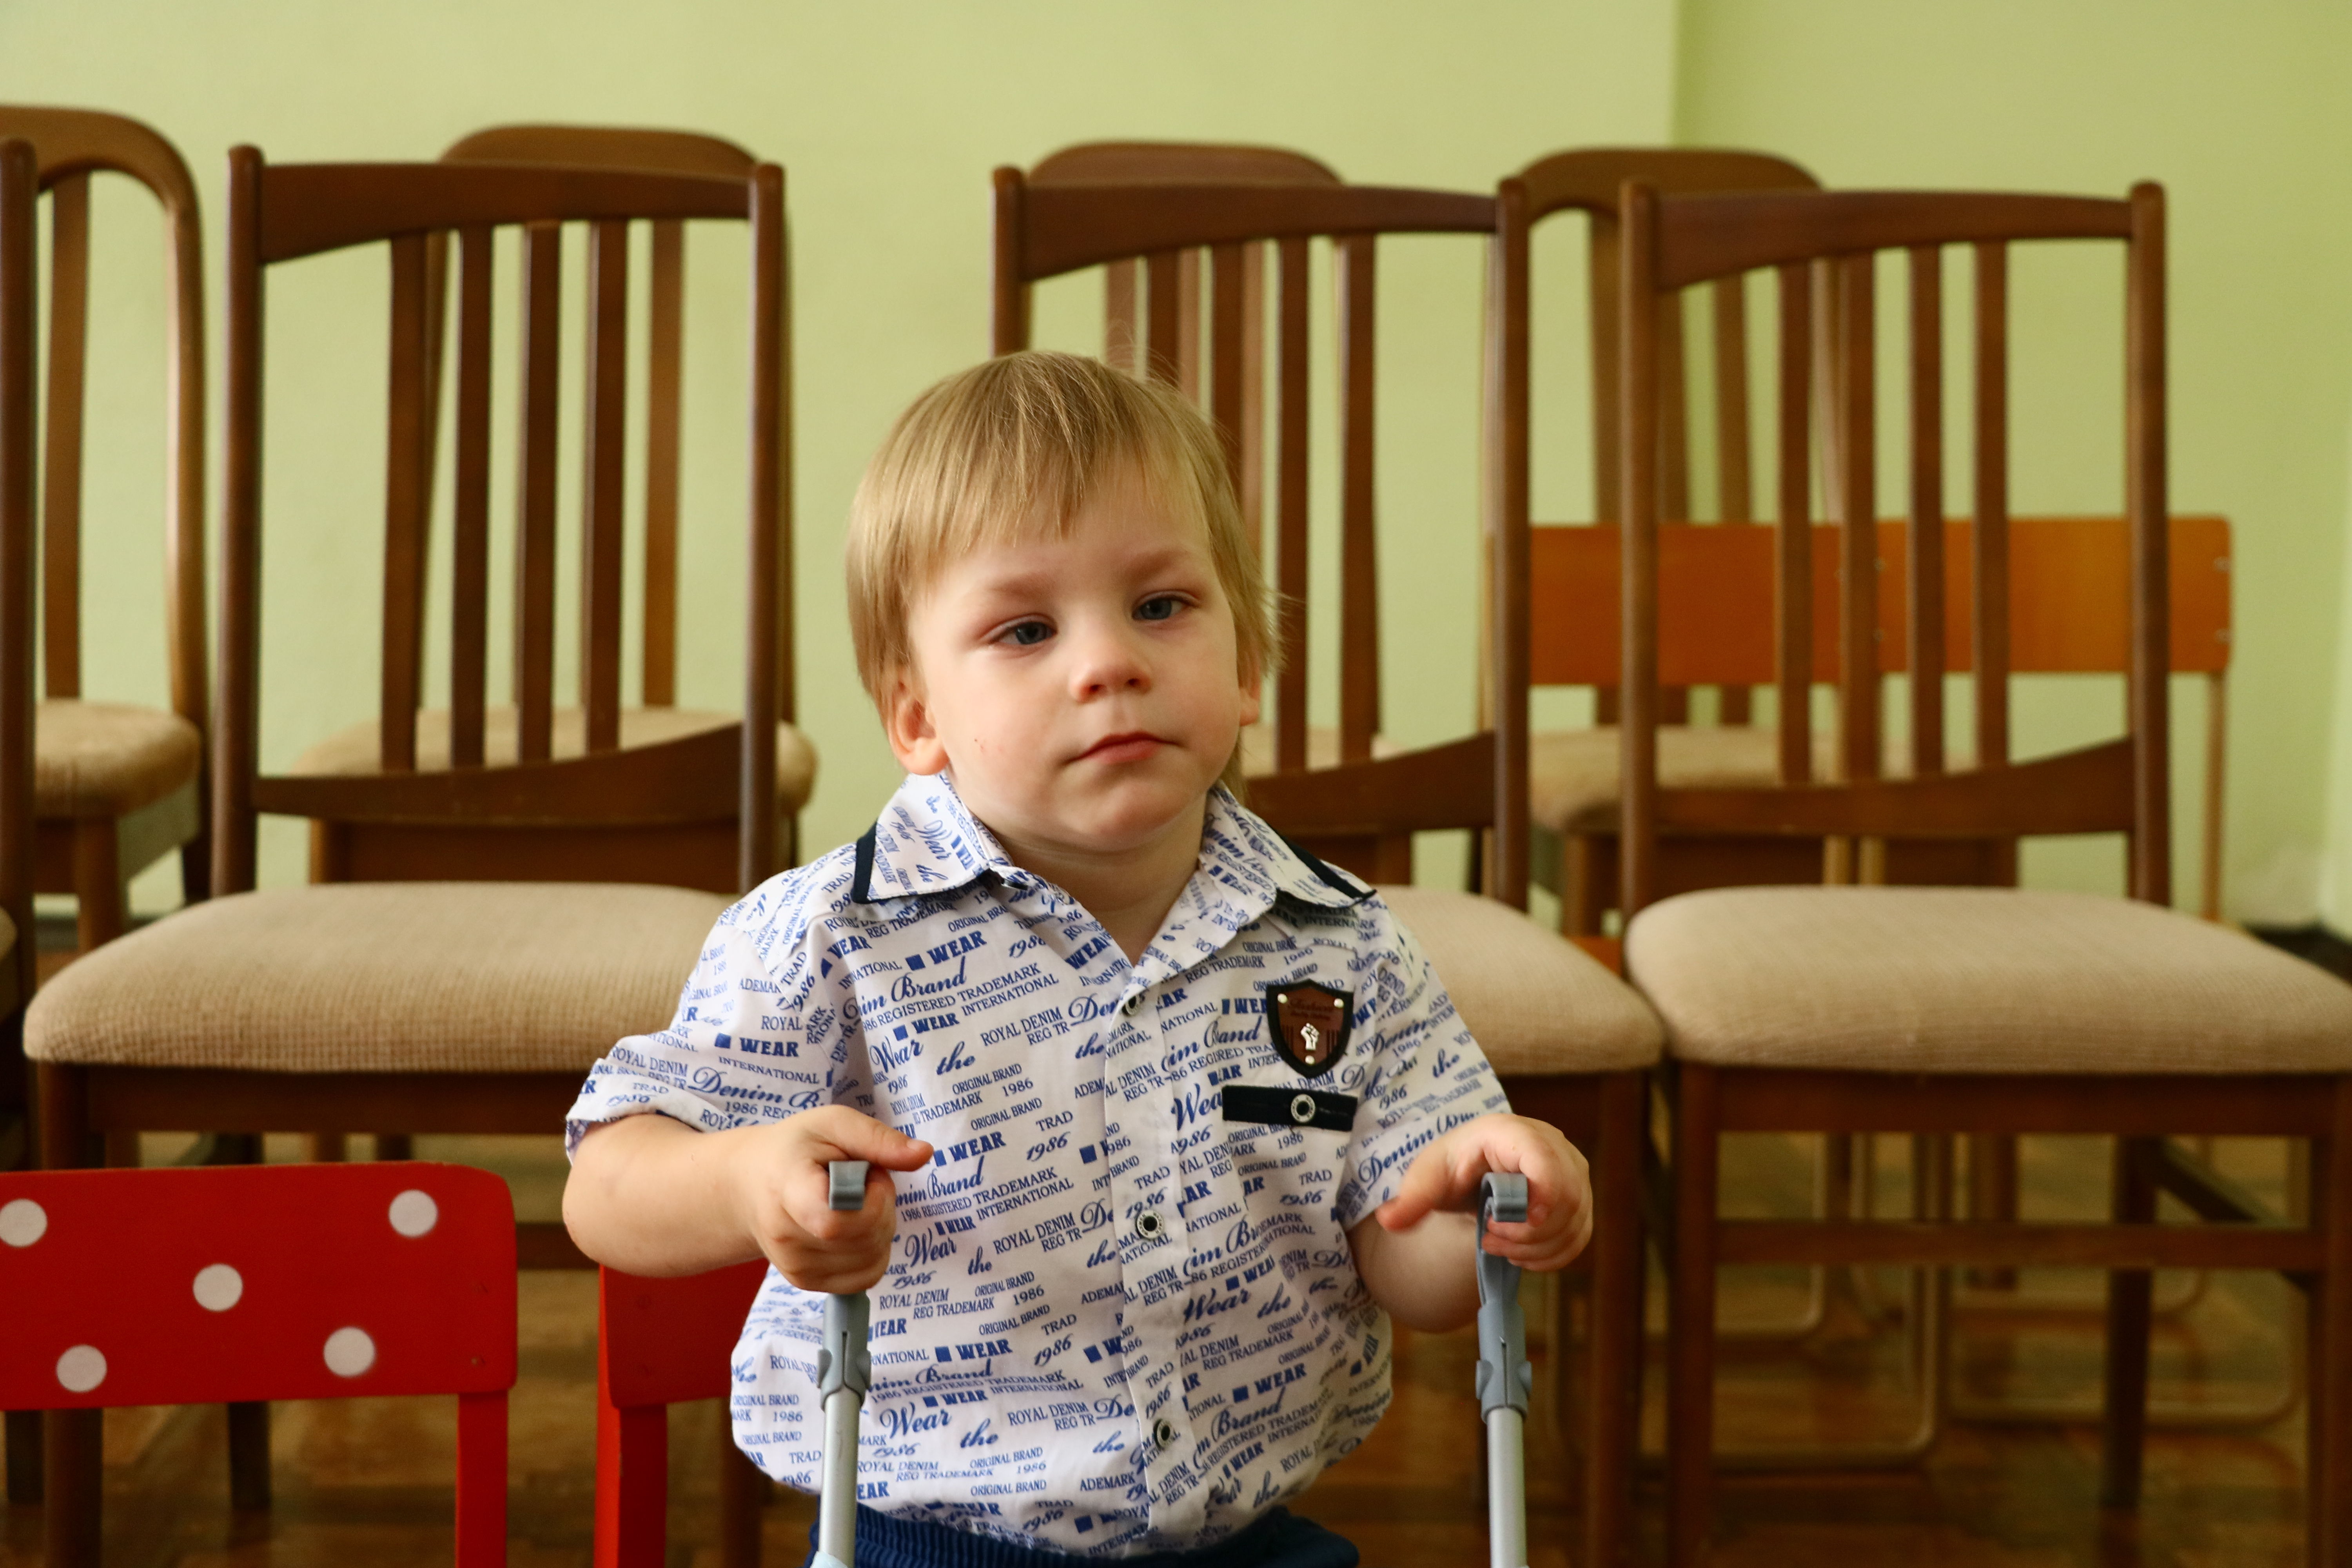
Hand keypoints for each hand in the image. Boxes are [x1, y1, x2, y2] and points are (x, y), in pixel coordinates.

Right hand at [728, 1105, 932, 1292]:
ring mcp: (796, 1267)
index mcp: (789, 1191)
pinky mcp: (807, 1284)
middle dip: (882, 1204)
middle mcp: (787, 1238)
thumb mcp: (833, 1124)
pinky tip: (852, 1226)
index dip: (872, 1202)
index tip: (866, 1174)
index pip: (835, 1223)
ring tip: (852, 1201)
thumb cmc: (795, 1150)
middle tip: (860, 1180)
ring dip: (879, 1227)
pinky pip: (867, 1276)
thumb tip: (924, 1155)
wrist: (751, 1186)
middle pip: (866, 1239)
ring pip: (873, 1259)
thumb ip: (878, 1139)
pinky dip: (873, 1250)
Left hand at [1371, 1113, 1590, 1271]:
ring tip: (1500, 1245)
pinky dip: (1552, 1255)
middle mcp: (1554, 1147)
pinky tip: (1522, 1254)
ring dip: (1536, 1246)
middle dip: (1527, 1231)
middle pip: (1565, 1197)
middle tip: (1489, 1237)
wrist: (1475, 1175)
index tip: (1526, 1221)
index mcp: (1513, 1133)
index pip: (1544, 1158)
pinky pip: (1579, 1237)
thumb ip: (1412, 1199)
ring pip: (1573, 1221)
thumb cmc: (1454, 1168)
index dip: (1544, 1193)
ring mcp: (1573, 1175)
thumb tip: (1390, 1219)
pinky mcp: (1580, 1202)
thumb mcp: (1429, 1178)